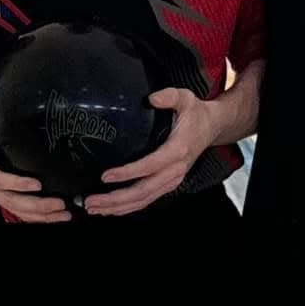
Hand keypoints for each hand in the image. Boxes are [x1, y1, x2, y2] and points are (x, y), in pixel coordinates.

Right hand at [0, 60, 68, 224]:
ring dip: (38, 213)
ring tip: (61, 214)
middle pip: (9, 199)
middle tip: (58, 204)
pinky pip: (16, 204)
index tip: (36, 184)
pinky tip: (51, 214)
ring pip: (15, 206)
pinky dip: (33, 212)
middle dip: (34, 205)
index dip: (14, 183)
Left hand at [84, 87, 213, 216]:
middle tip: (91, 201)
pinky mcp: (168, 183)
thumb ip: (169, 96)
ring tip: (94, 208)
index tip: (105, 176)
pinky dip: (128, 207)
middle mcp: (175, 170)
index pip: (149, 166)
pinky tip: (111, 209)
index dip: (127, 173)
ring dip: (118, 207)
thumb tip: (152, 98)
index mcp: (177, 151)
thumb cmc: (196, 113)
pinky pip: (147, 200)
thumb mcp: (185, 98)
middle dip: (115, 199)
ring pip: (143, 200)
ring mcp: (172, 180)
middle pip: (143, 191)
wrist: (213, 127)